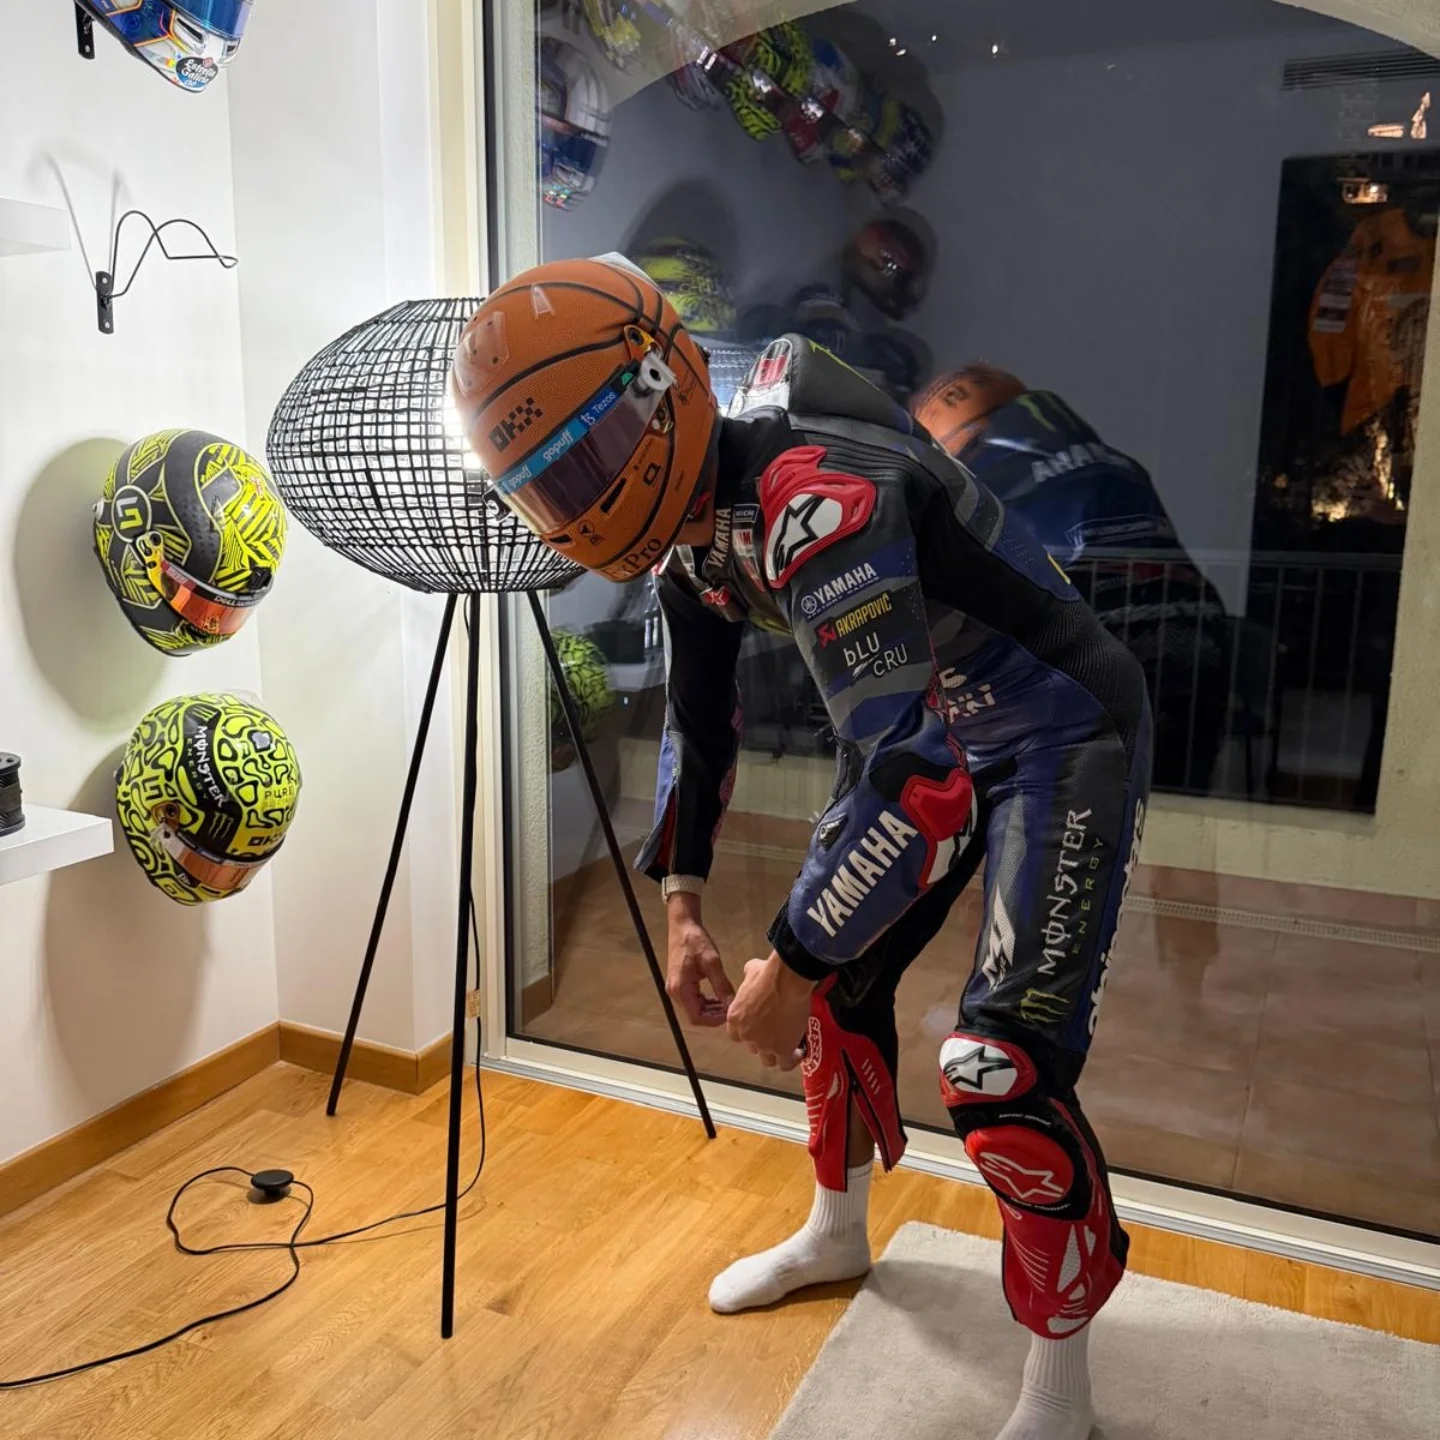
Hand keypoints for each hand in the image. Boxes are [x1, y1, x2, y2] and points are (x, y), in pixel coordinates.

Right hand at [666, 899, 734, 1026]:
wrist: (683, 926)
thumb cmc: (696, 942)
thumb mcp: (712, 963)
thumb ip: (722, 986)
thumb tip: (733, 1004)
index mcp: (680, 989)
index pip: (696, 1017)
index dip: (714, 1020)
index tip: (730, 1014)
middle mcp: (674, 992)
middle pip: (695, 1015)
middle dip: (714, 1016)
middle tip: (732, 1009)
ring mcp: (675, 988)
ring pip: (694, 1008)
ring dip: (711, 1009)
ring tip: (728, 1003)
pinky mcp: (678, 983)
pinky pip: (692, 1000)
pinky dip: (706, 1002)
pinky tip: (718, 997)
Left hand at [726, 952, 815, 1070]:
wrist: (787, 980)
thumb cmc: (770, 974)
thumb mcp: (751, 971)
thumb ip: (748, 978)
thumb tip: (752, 973)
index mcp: (735, 1018)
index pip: (736, 1035)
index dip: (748, 1032)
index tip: (757, 1028)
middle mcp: (746, 1034)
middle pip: (752, 1047)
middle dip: (763, 1041)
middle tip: (776, 1032)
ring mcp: (764, 1044)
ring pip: (768, 1059)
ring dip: (776, 1053)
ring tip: (787, 1045)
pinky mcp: (782, 1049)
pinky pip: (786, 1063)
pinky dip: (792, 1060)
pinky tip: (799, 1053)